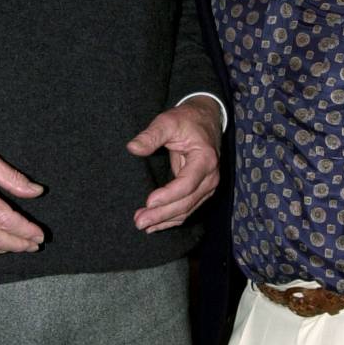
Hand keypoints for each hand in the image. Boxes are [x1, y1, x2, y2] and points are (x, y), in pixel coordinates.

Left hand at [127, 95, 221, 231]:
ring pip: (187, 209)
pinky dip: (171, 218)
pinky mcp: (202, 190)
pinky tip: (155, 225)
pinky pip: (187, 208)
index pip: (187, 184)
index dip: (168, 195)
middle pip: (186, 202)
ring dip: (165, 220)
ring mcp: (208, 186)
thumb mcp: (168, 121)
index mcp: (205, 159)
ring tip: (142, 225)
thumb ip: (151, 135)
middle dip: (162, 214)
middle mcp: (210, 176)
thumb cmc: (187, 120)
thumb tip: (132, 148)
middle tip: (139, 221)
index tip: (148, 202)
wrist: (206, 119)